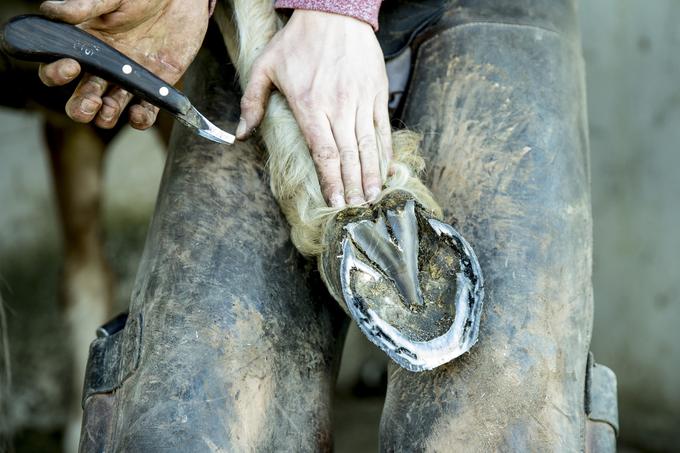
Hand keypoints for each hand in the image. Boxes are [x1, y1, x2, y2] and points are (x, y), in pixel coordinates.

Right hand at [38, 0, 209, 129]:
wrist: (181, 1)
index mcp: (86, 46)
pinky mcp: (155, 89)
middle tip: (91, 102)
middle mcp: (104, 68)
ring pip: (108, 111)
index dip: (56, 73)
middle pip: (81, 99)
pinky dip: (140, 120)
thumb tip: (51, 11)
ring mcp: (129, 81)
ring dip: (105, 117)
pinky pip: (144, 114)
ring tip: (108, 108)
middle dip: (80, 108)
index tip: (70, 66)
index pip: (58, 68)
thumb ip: (85, 6)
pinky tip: (138, 113)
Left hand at [238, 10, 392, 207]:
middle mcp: (339, 108)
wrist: (334, 12)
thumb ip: (252, 102)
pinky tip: (388, 169)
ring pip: (368, 146)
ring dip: (371, 175)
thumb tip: (241, 134)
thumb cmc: (298, 40)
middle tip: (356, 211)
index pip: (324, 153)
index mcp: (310, 106)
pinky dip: (386, 151)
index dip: (331, 181)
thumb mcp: (265, 66)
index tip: (335, 203)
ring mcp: (361, 101)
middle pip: (348, 156)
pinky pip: (383, 128)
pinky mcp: (377, 94)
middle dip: (352, 187)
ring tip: (373, 198)